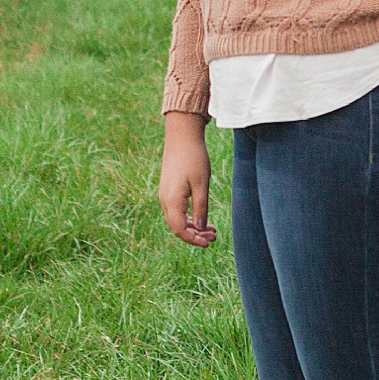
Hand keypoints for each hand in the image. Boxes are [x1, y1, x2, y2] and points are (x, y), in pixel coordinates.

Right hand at [159, 110, 215, 246]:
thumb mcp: (202, 185)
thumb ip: (200, 208)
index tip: (208, 243)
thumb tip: (200, 228)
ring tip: (212, 229)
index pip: (180, 230)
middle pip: (177, 227)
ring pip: (177, 220)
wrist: (181, 136)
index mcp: (172, 201)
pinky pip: (176, 210)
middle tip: (214, 236)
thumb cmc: (194, 158)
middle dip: (195, 235)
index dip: (194, 240)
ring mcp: (165, 194)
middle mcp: (165, 200)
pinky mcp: (168, 189)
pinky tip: (201, 217)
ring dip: (193, 227)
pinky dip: (188, 217)